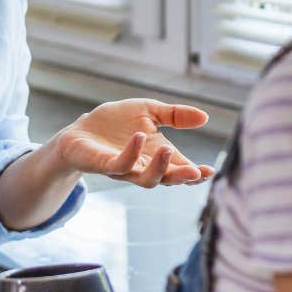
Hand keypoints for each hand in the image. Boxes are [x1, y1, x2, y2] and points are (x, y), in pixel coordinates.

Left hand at [51, 99, 214, 187]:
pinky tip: (138, 137)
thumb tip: (205, 117)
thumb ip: (175, 115)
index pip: (180, 169)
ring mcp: (124, 168)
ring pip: (146, 178)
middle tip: (197, 172)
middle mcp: (143, 167)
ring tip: (168, 150)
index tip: (210, 171)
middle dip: (182, 177)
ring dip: (159, 167)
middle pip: (166, 179)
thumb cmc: (115, 123)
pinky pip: (120, 164)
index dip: (195, 173)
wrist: (81, 129)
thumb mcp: (149, 112)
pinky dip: (131, 153)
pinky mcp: (104, 164)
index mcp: (157, 156)